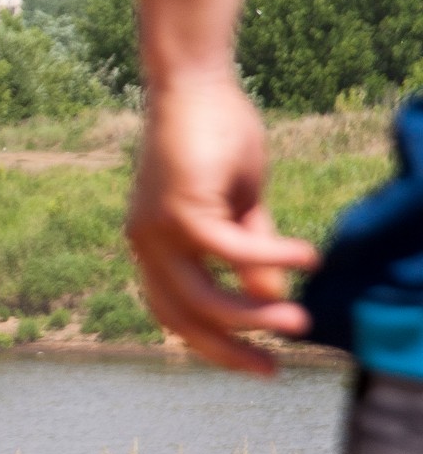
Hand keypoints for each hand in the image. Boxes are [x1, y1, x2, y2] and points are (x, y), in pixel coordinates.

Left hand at [126, 79, 317, 375]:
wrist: (193, 83)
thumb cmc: (213, 138)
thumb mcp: (236, 206)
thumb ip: (247, 251)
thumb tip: (269, 295)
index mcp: (155, 249)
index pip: (176, 314)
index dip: (212, 344)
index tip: (255, 363)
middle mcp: (146, 246)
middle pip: (183, 319)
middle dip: (228, 350)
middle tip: (272, 369)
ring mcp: (156, 230)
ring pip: (202, 297)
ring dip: (252, 316)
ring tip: (298, 322)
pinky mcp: (178, 208)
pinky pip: (229, 249)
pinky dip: (271, 257)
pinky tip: (308, 258)